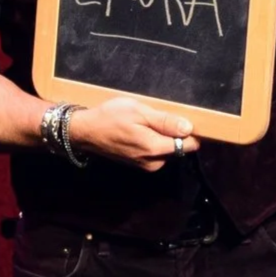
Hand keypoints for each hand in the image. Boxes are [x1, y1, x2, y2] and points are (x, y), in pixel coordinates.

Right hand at [68, 94, 196, 170]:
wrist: (85, 131)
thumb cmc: (110, 117)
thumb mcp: (139, 111)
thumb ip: (165, 121)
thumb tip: (189, 128)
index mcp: (155, 148)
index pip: (188, 145)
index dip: (190, 131)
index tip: (181, 118)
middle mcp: (153, 162)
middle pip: (179, 148)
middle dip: (174, 133)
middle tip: (157, 117)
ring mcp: (145, 165)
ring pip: (167, 150)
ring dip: (163, 137)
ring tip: (145, 123)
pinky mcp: (139, 164)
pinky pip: (156, 153)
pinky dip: (153, 142)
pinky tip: (140, 131)